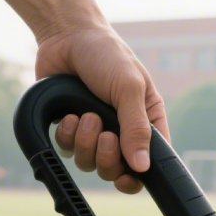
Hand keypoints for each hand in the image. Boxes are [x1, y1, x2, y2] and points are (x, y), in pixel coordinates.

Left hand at [0, 0, 166, 194]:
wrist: (67, 37)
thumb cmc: (107, 55)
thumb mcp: (129, 89)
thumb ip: (136, 129)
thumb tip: (142, 167)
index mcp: (147, 122)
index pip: (148, 163)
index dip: (137, 177)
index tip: (125, 178)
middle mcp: (122, 130)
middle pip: (115, 169)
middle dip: (106, 157)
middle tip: (104, 135)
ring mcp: (94, 131)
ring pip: (89, 162)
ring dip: (86, 143)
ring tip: (85, 116)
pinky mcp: (70, 128)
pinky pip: (67, 149)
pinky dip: (68, 135)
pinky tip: (69, 115)